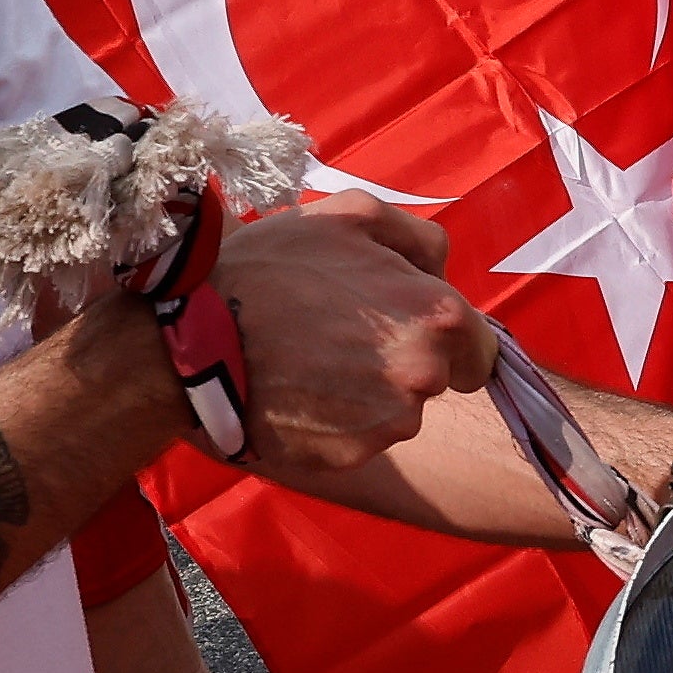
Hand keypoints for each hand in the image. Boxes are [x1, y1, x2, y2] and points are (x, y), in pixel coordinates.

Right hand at [214, 197, 494, 475]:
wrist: (192, 338)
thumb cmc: (271, 267)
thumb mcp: (350, 215)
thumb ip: (420, 239)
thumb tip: (444, 277)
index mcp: (438, 316)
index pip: (479, 347)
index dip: (445, 337)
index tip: (404, 328)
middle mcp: (423, 376)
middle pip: (436, 378)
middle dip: (403, 360)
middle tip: (342, 336)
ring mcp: (387, 425)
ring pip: (398, 411)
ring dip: (369, 393)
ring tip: (312, 360)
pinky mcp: (349, 456)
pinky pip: (360, 440)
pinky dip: (337, 422)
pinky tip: (298, 392)